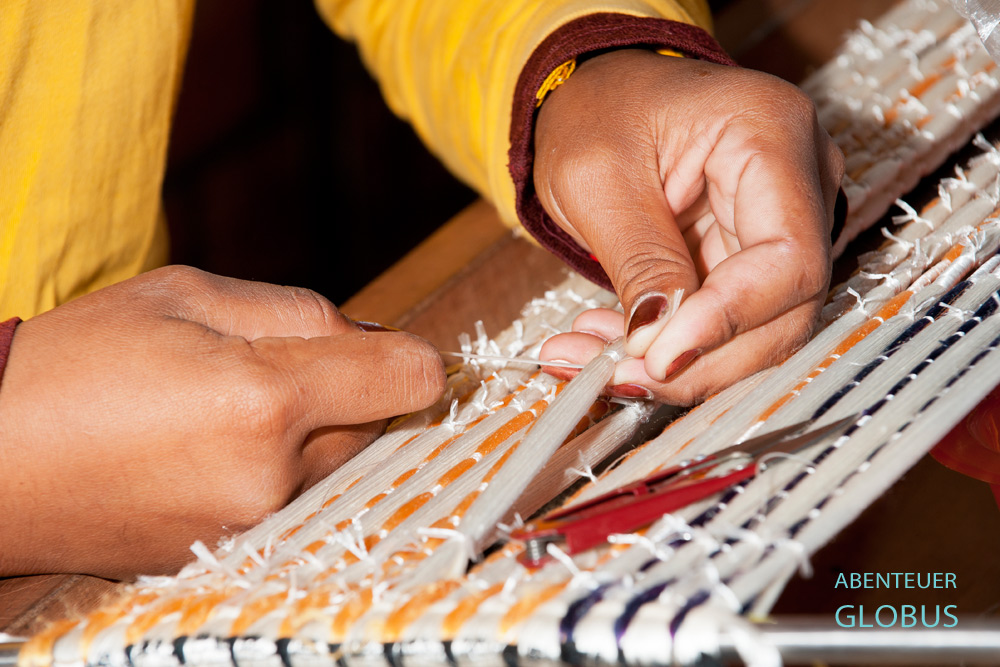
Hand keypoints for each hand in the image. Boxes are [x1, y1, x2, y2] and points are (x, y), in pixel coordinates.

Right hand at [0, 266, 445, 578]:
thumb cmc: (76, 360)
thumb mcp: (186, 296)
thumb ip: (299, 312)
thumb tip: (375, 339)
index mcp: (263, 398)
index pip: (407, 381)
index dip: (415, 358)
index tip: (398, 352)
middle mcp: (270, 476)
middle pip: (378, 427)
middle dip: (353, 392)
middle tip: (282, 367)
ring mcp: (250, 526)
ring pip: (339, 467)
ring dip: (316, 435)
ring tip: (232, 409)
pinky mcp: (229, 552)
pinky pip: (296, 501)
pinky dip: (282, 471)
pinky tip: (216, 449)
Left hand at [533, 50, 842, 404]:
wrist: (599, 98)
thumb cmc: (598, 112)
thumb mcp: (598, 177)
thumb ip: (639, 260)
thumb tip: (658, 347)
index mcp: (772, 134)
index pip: (788, 258)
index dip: (730, 320)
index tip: (658, 356)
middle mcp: (801, 182)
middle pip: (783, 309)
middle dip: (697, 359)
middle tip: (611, 373)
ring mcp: (783, 224)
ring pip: (758, 331)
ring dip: (676, 364)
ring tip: (591, 358)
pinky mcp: (752, 259)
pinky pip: (727, 325)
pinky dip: (669, 347)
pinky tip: (610, 346)